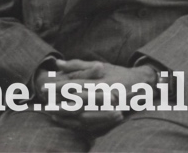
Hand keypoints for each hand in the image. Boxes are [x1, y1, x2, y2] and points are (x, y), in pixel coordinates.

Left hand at [38, 59, 153, 129]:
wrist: (143, 86)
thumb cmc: (118, 73)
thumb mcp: (99, 65)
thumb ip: (77, 65)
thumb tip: (57, 63)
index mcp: (103, 83)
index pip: (78, 86)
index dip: (60, 87)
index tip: (46, 87)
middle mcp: (107, 97)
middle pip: (79, 103)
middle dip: (60, 103)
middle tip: (45, 101)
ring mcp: (111, 109)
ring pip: (85, 116)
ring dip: (66, 115)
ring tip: (50, 111)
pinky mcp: (111, 117)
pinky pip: (92, 124)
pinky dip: (76, 123)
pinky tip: (64, 120)